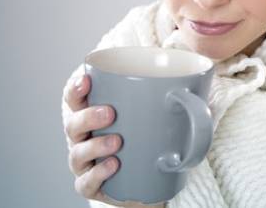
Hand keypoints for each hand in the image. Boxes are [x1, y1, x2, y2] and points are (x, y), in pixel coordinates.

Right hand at [62, 71, 164, 207]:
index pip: (74, 98)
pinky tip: (113, 165)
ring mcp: (85, 162)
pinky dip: (98, 174)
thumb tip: (192, 90)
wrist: (149, 180)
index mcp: (91, 113)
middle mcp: (83, 137)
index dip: (75, 89)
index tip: (86, 80)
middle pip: (73, 124)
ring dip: (95, 145)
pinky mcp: (92, 185)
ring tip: (117, 141)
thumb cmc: (146, 138)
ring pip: (78, 153)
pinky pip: (86, 182)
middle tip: (110, 112)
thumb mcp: (156, 116)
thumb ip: (169, 100)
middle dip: (88, 117)